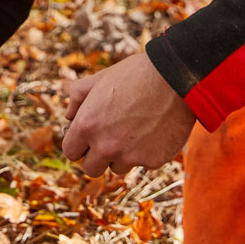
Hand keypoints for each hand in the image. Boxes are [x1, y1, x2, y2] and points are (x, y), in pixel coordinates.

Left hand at [62, 53, 195, 176]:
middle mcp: (105, 146)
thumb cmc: (135, 74)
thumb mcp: (99, 78)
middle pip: (90, 169)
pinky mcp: (153, 161)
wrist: (176, 79)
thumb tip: (68, 116)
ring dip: (121, 155)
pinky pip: (142, 163)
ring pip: (117, 168)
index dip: (78, 144)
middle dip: (96, 156)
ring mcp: (130, 156)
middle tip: (108, 139)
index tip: (86, 138)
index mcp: (87, 125)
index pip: (70, 152)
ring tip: (133, 130)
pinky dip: (145, 152)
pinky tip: (153, 130)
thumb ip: (77, 98)